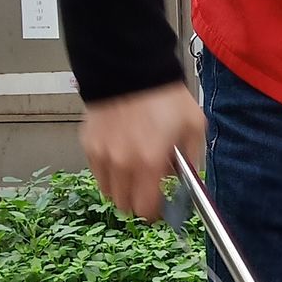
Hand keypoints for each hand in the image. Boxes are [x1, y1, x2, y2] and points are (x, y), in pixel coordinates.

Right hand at [79, 82, 208, 221]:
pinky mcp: (88, 144)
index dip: (154, 213)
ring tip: (135, 170)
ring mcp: (100, 154)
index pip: (145, 208)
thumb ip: (191, 159)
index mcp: (148, 162)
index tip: (161, 207)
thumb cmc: (165, 97)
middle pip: (124, 205)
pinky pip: (97, 171)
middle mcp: (121, 163)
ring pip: (108, 191)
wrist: (133, 69)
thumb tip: (186, 179)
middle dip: (138, 202)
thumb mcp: (194, 127)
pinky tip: (122, 155)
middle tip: (150, 188)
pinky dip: (109, 171)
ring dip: (122, 188)